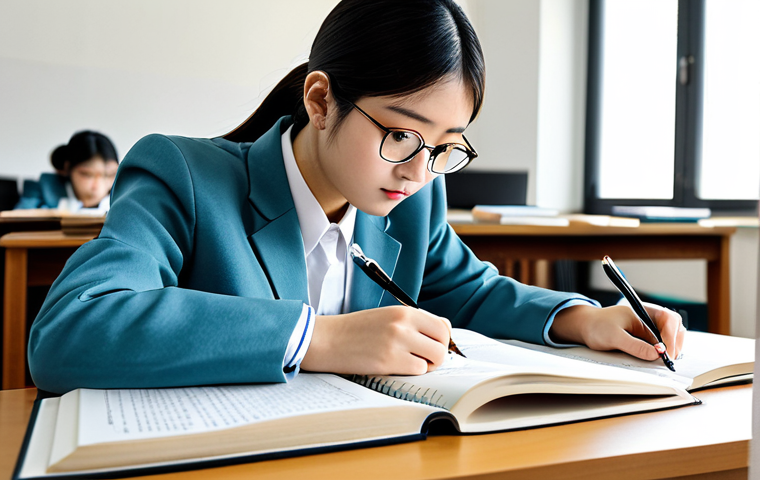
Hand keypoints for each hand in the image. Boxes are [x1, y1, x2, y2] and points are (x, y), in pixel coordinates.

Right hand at [300, 306, 450, 375]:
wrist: (327, 339)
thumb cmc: (357, 330)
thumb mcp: (387, 317)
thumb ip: (414, 323)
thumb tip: (445, 330)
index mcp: (404, 311)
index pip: (442, 326)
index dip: (442, 340)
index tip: (431, 346)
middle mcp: (403, 324)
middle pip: (443, 343)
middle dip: (437, 355)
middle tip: (422, 358)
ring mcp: (397, 342)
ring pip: (435, 359)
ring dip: (426, 365)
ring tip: (408, 363)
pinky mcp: (389, 361)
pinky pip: (418, 370)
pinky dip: (411, 372)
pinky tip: (395, 368)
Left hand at [549, 303, 685, 360]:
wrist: (586, 327)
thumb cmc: (597, 326)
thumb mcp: (613, 337)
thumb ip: (634, 345)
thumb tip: (657, 354)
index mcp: (643, 311)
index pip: (668, 319)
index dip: (671, 336)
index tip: (666, 353)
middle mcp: (649, 317)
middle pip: (675, 327)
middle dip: (675, 343)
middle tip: (668, 360)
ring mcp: (649, 327)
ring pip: (672, 335)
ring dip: (672, 348)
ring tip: (664, 360)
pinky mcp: (647, 336)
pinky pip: (662, 343)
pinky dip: (665, 351)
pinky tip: (658, 359)